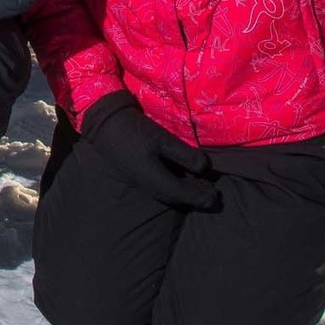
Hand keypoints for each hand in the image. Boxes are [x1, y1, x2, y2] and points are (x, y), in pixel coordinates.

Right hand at [79, 92, 219, 212]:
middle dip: (197, 197)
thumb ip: (184, 154)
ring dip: (188, 193)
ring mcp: (144, 182)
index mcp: (157, 180)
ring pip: (171, 194)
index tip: (218, 196)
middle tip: (215, 195)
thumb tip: (205, 168)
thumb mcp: (162, 139)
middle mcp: (151, 187)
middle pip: (179, 198)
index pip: (185, 195)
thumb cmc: (134, 130)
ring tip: (203, 188)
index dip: (203, 197)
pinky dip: (178, 186)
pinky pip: (164, 187)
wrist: (106, 125)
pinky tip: (184, 179)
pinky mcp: (141, 175)